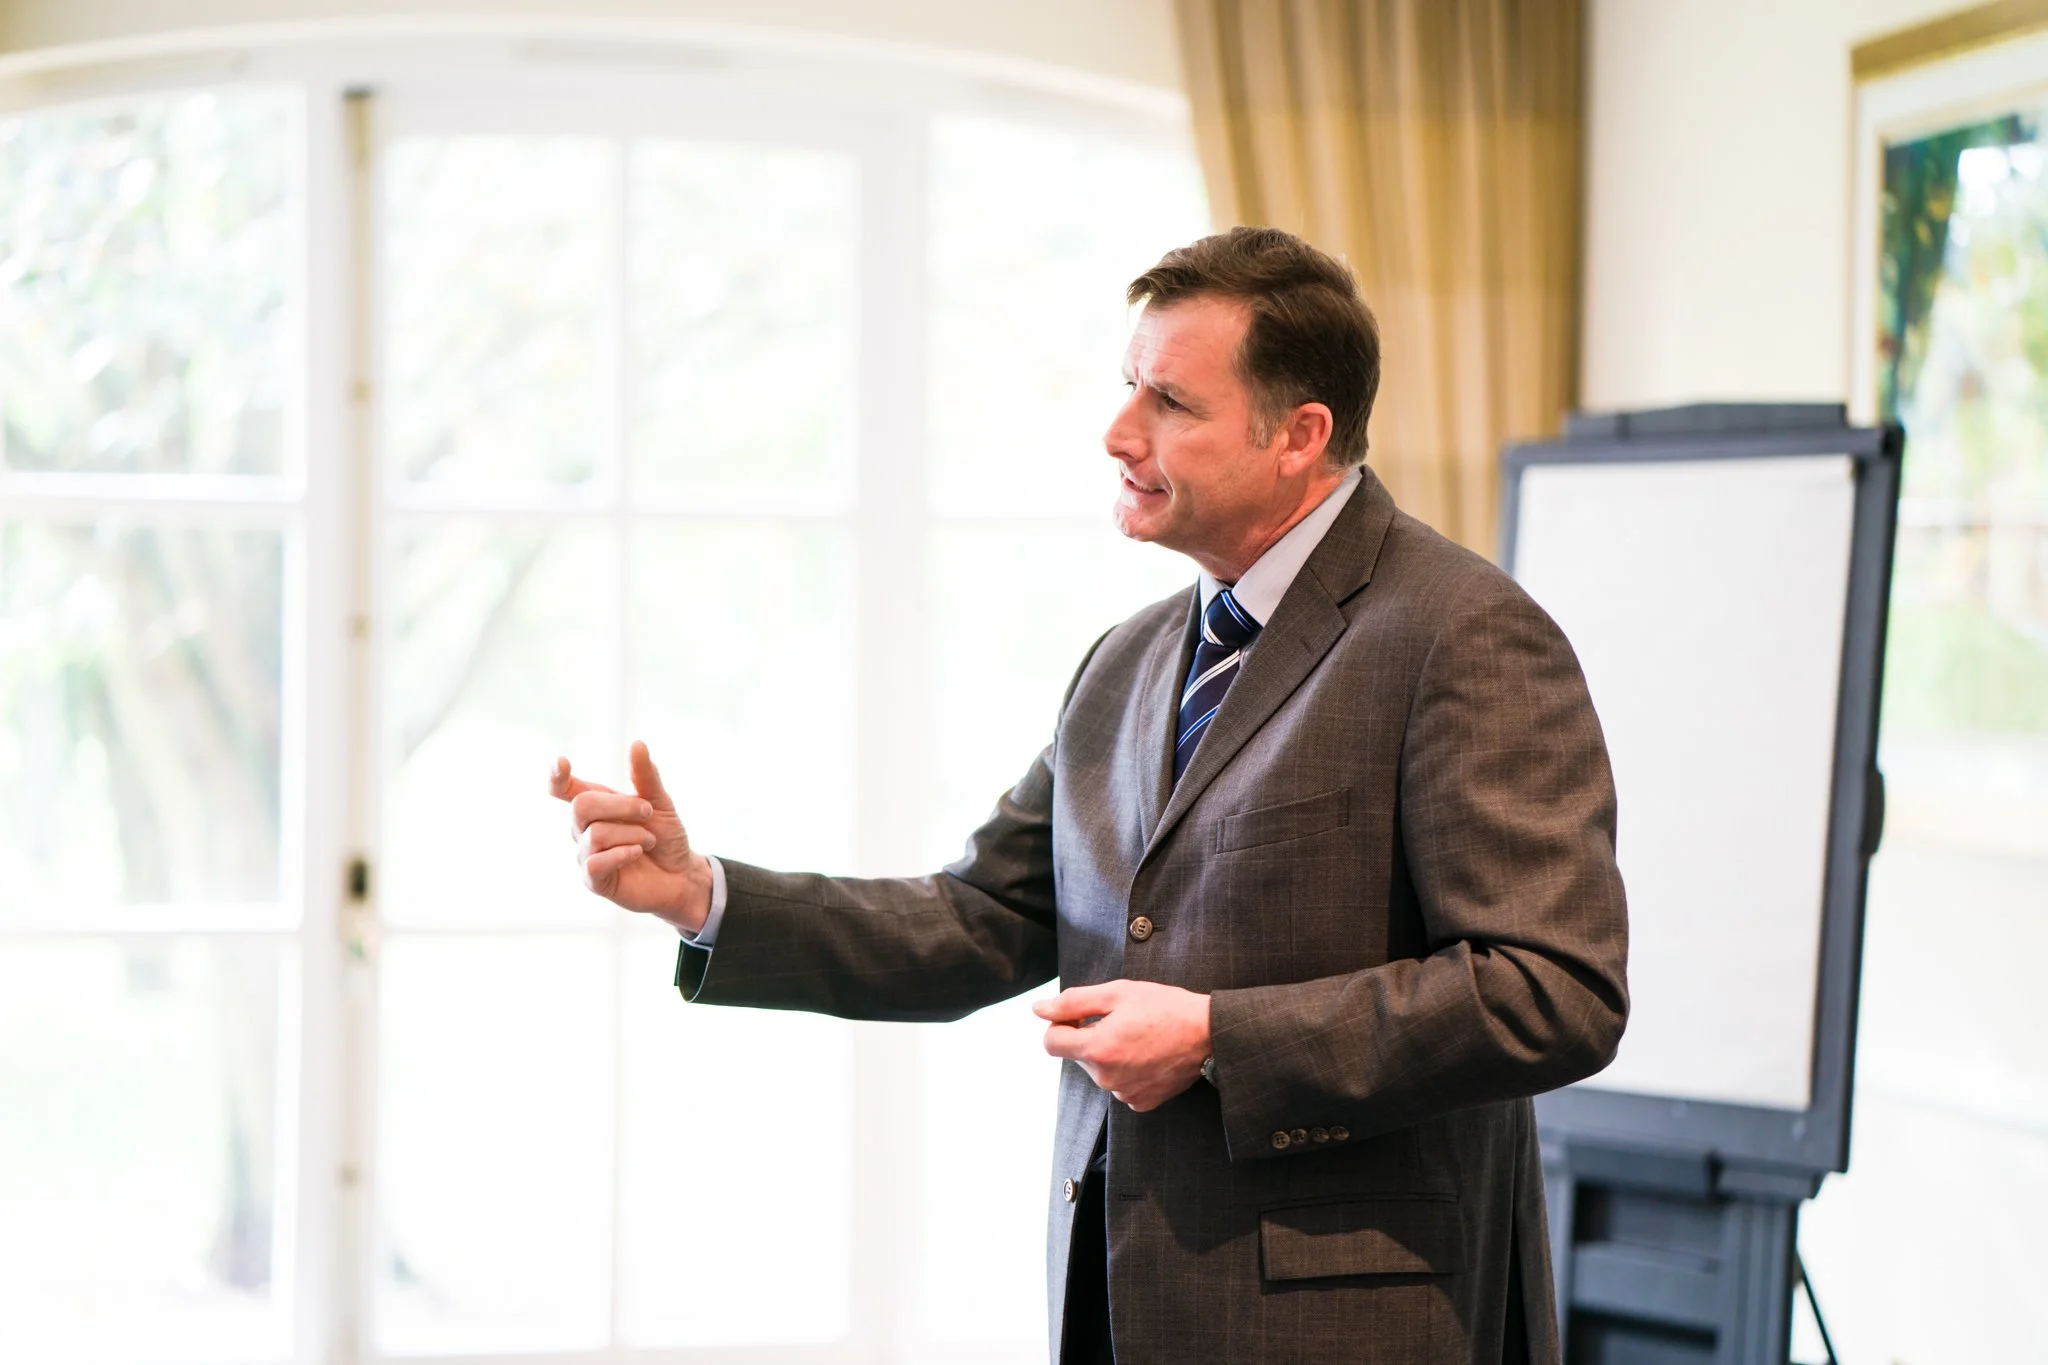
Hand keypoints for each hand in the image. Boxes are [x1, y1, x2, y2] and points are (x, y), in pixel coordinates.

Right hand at [549, 741, 712, 933]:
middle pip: (581, 806)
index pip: (564, 789)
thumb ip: (646, 776)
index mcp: (597, 805)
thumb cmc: (666, 836)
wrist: (681, 874)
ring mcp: (586, 854)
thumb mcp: (661, 802)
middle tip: (648, 812)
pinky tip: (637, 853)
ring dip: (633, 834)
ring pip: (596, 834)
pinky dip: (622, 854)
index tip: (561, 762)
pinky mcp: (593, 880)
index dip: (557, 776)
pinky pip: (595, 862)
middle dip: (620, 806)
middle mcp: (584, 828)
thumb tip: (637, 744)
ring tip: (650, 840)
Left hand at [1035, 980, 1211, 1111]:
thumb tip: (1039, 1009)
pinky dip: (1127, 1070)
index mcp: (1098, 1049)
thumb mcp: (1117, 992)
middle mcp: (1107, 1078)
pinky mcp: (1141, 1102)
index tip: (1081, 1015)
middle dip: (1090, 1037)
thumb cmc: (1166, 1008)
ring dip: (1109, 1053)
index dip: (1062, 1023)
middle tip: (1122, 1020)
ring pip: (1099, 1070)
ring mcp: (1124, 1093)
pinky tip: (1148, 1055)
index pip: (1050, 1042)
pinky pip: (1120, 1084)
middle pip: (1077, 1055)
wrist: (1209, 1034)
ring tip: (1139, 1036)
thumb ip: (1073, 1002)